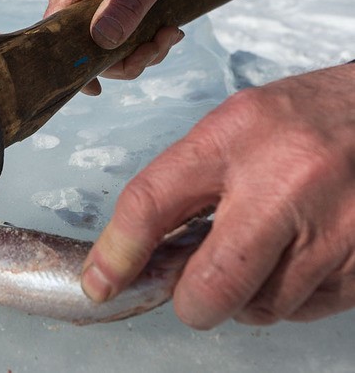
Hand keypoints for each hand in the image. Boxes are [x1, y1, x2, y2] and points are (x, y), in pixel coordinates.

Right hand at [45, 0, 184, 94]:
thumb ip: (126, 6)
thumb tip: (102, 42)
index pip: (57, 41)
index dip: (76, 69)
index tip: (98, 88)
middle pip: (84, 51)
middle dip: (125, 60)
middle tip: (160, 43)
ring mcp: (82, 4)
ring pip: (101, 48)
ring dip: (138, 52)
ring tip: (167, 34)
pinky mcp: (97, 9)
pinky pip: (110, 38)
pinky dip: (137, 42)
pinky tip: (161, 31)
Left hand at [80, 63, 354, 328]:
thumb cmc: (303, 119)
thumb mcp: (233, 126)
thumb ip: (186, 182)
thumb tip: (141, 251)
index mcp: (235, 136)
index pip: (151, 202)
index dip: (117, 253)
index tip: (100, 281)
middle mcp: (287, 183)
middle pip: (210, 286)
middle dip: (193, 299)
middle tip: (197, 281)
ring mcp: (334, 228)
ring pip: (258, 308)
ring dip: (246, 294)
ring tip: (262, 250)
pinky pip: (303, 310)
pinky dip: (287, 296)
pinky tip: (295, 256)